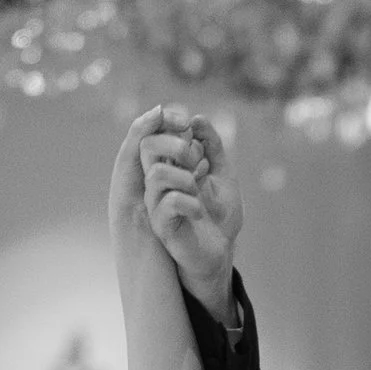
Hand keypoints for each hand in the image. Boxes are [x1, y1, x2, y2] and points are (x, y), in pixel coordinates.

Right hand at [114, 102, 239, 315]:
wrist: (223, 250)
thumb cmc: (219, 214)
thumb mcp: (223, 173)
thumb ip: (212, 146)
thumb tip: (197, 119)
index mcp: (168, 166)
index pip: (153, 134)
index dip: (166, 121)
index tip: (188, 122)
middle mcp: (157, 183)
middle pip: (147, 146)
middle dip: (177, 145)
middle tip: (200, 160)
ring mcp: (157, 204)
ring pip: (157, 174)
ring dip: (186, 176)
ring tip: (200, 188)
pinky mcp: (162, 226)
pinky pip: (170, 202)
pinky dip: (191, 202)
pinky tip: (200, 211)